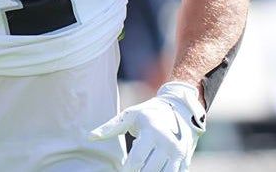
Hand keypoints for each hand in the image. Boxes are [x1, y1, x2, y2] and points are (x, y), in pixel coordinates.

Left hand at [90, 82, 205, 171]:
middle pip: (149, 171)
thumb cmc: (150, 113)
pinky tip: (153, 169)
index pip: (136, 160)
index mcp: (152, 133)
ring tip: (142, 168)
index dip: (126, 169)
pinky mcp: (185, 160)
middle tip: (131, 169)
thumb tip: (90, 137)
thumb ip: (110, 127)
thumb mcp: (130, 115)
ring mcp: (178, 154)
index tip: (122, 168)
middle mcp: (168, 144)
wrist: (180, 109)